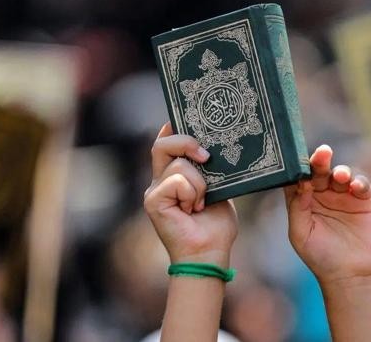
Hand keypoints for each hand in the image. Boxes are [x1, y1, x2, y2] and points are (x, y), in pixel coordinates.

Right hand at [144, 123, 237, 267]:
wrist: (209, 253)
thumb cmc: (215, 225)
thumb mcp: (218, 188)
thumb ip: (209, 170)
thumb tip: (212, 147)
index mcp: (173, 176)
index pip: (165, 142)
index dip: (173, 128)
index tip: (186, 118)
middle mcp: (159, 181)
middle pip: (162, 144)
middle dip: (186, 142)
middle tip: (206, 156)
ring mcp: (154, 191)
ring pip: (178, 165)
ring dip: (199, 183)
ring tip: (201, 203)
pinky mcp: (153, 202)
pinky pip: (177, 181)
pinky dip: (192, 193)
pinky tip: (193, 210)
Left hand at [284, 144, 370, 285]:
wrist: (348, 274)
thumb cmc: (319, 255)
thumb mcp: (300, 233)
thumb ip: (298, 207)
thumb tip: (301, 182)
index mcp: (302, 200)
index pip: (298, 178)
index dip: (297, 167)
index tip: (297, 160)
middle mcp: (321, 194)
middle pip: (319, 171)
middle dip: (320, 161)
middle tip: (322, 153)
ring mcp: (342, 196)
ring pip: (340, 174)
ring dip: (340, 171)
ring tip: (339, 176)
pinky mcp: (362, 201)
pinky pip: (361, 185)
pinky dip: (359, 182)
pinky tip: (355, 187)